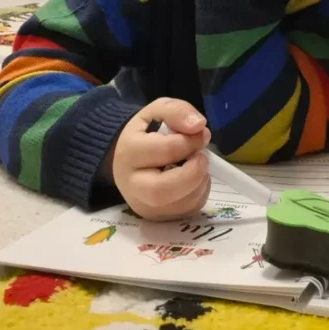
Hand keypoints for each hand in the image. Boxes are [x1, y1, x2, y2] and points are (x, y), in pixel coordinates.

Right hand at [109, 97, 210, 220]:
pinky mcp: (156, 218)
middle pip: (162, 191)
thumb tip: (199, 125)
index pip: (164, 150)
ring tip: (198, 165)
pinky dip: (199, 194)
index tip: (201, 133)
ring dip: (199, 183)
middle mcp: (132, 184)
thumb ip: (177, 111)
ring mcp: (143, 205)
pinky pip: (186, 211)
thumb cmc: (145, 133)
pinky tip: (193, 179)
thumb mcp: (157, 111)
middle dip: (193, 173)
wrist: (125, 157)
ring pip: (178, 205)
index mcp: (129, 152)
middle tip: (203, 158)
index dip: (190, 141)